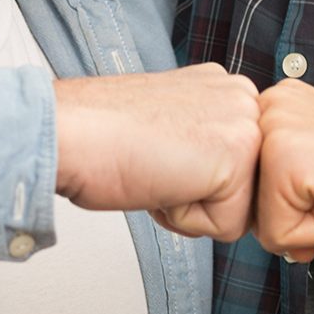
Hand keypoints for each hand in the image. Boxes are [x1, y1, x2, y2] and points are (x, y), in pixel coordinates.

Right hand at [53, 63, 260, 241]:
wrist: (69, 133)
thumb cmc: (99, 135)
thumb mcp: (168, 127)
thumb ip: (200, 140)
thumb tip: (210, 171)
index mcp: (223, 87)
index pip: (237, 165)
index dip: (195, 179)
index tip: (160, 154)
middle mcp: (241, 96)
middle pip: (244, 188)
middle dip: (200, 194)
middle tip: (157, 163)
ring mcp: (244, 123)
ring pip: (238, 209)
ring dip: (193, 207)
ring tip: (158, 168)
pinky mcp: (238, 156)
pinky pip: (226, 226)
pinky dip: (186, 218)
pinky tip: (159, 180)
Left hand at [252, 80, 313, 261]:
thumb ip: (281, 182)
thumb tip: (242, 217)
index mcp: (281, 102)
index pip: (249, 186)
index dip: (295, 206)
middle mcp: (271, 104)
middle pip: (246, 203)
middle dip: (294, 217)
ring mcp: (276, 127)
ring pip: (258, 221)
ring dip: (305, 225)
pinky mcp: (286, 158)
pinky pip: (276, 235)